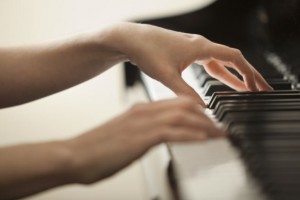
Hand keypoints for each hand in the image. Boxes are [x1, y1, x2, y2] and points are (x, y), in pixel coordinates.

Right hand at [66, 97, 224, 183]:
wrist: (75, 155)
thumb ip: (142, 131)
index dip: (196, 111)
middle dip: (206, 117)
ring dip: (204, 126)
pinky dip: (190, 135)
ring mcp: (141, 124)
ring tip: (219, 134)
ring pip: (181, 118)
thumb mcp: (125, 134)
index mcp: (140, 110)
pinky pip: (171, 133)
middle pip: (183, 107)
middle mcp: (143, 112)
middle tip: (220, 127)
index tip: (208, 119)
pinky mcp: (140, 138)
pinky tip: (204, 139)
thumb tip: (158, 135)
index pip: (175, 104)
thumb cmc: (98, 148)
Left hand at [107, 23, 272, 105]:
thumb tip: (202, 108)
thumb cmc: (146, 51)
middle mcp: (199, 45)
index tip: (258, 86)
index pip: (234, 58)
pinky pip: (208, 63)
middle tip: (260, 89)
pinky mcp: (185, 52)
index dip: (249, 73)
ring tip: (244, 89)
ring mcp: (193, 48)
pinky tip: (220, 81)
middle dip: (247, 75)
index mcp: (200, 47)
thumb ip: (185, 93)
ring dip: (233, 75)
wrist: (131, 39)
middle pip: (231, 59)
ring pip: (220, 62)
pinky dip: (218, 73)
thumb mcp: (166, 75)